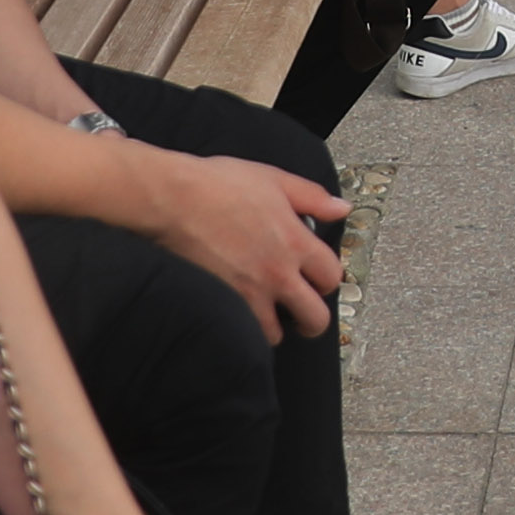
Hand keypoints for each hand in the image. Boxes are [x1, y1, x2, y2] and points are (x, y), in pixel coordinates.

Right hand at [141, 147, 346, 342]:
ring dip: (274, 326)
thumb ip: (313, 197)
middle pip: (315, 319)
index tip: (316, 279)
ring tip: (265, 312)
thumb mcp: (275, 179)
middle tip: (300, 312)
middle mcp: (277, 275)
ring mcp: (248, 294)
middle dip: (312, 319)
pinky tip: (238, 312)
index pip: (332, 277)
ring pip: (276, 334)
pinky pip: (241, 333)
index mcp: (296, 243)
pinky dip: (243, 328)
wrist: (172, 200)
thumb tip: (342, 209)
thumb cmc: (219, 184)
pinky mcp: (221, 305)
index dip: (327, 279)